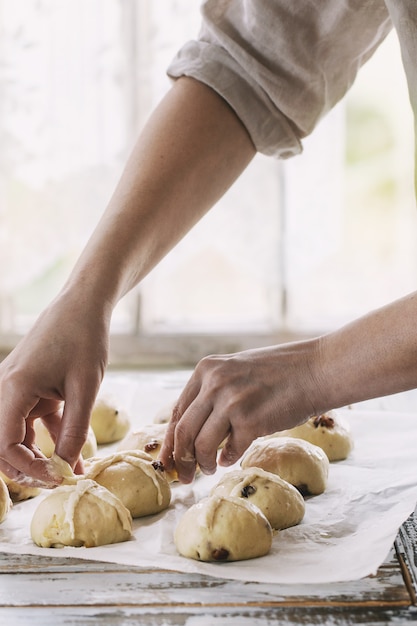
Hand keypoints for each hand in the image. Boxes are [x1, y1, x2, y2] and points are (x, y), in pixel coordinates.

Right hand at [0, 290, 108, 486]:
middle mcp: (5, 390)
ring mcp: (15, 389)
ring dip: (37, 457)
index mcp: (13, 389)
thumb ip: (75, 430)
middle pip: (2, 444)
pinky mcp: (28, 388)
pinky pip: (32, 421)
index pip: (4, 444)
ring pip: (15, 435)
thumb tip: (67, 468)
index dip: (28, 468)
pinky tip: (74, 456)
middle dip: (26, 467)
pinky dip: (48, 439)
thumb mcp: (86, 387)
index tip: (57, 477)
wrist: (83, 305)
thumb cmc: (84, 338)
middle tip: (57, 480)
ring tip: (66, 473)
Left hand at [159, 340, 321, 482]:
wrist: (316, 369)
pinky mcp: (250, 421)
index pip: (176, 412)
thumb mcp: (235, 371)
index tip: (167, 460)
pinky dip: (226, 459)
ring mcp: (231, 402)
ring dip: (202, 464)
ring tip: (208, 469)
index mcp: (206, 369)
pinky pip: (229, 451)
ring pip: (200, 445)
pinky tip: (229, 459)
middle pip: (182, 431)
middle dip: (180, 459)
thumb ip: (212, 393)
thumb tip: (191, 431)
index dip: (170, 440)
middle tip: (183, 477)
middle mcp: (214, 383)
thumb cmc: (279, 373)